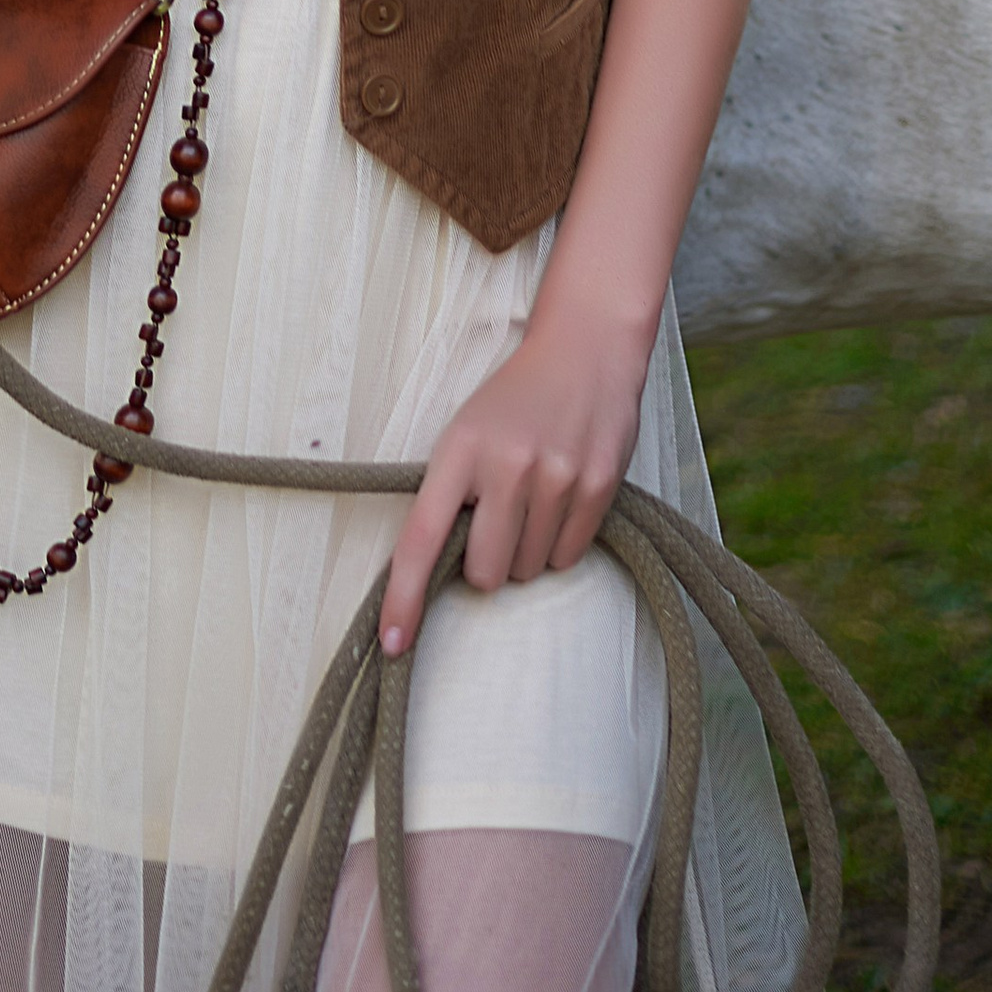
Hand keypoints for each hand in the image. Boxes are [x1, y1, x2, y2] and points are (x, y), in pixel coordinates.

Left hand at [377, 311, 652, 657]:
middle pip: (484, 573)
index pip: (421, 538)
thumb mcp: (466, 431)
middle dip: (485, 564)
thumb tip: (438, 570)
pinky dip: (559, 545)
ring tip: (532, 498)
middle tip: (495, 521)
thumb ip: (452, 494)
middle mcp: (506, 465)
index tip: (393, 643)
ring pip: (528, 570)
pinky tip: (560, 501)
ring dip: (525, 552)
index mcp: (459, 450)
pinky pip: (568, 558)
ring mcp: (555, 477)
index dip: (404, 597)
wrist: (585, 348)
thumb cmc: (515, 398)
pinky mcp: (598, 486)